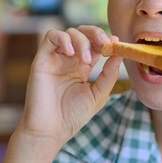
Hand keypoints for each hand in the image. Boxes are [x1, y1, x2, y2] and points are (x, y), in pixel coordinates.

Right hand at [16, 26, 121, 148]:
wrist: (50, 131)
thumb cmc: (72, 116)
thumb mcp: (98, 94)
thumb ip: (108, 74)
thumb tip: (120, 53)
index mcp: (82, 67)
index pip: (95, 44)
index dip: (106, 40)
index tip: (116, 43)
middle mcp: (68, 60)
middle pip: (83, 32)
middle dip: (96, 33)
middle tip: (105, 44)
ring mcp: (55, 58)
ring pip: (69, 32)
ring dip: (82, 40)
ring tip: (86, 60)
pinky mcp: (42, 59)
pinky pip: (51, 35)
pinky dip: (63, 38)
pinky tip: (70, 53)